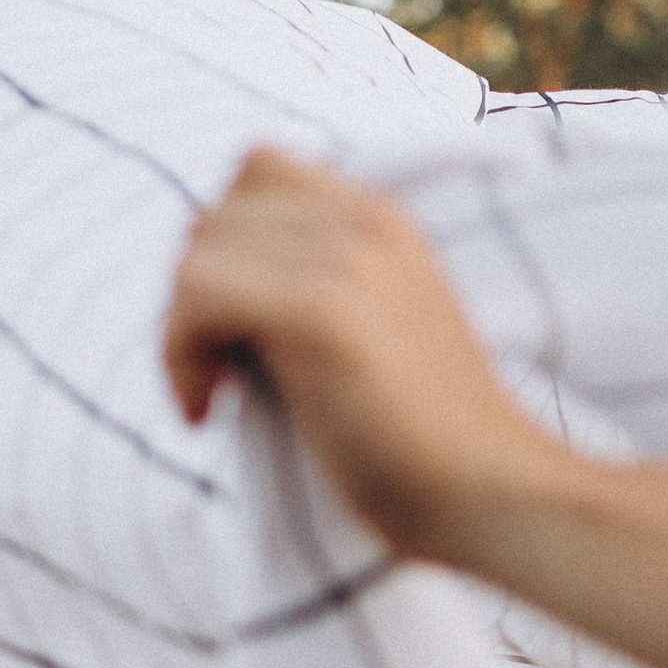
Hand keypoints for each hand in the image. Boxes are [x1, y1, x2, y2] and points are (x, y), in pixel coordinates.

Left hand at [162, 150, 566, 566]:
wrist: (490, 495)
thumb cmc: (427, 448)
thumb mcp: (376, 337)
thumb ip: (315, 291)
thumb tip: (209, 296)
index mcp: (384, 219)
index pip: (258, 172)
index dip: (224, 247)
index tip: (235, 332)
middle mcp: (366, 219)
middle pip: (216, 212)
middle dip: (193, 295)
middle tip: (216, 375)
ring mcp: (347, 258)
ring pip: (196, 250)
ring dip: (180, 329)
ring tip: (212, 396)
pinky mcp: (322, 310)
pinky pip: (196, 294)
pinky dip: (178, 355)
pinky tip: (204, 413)